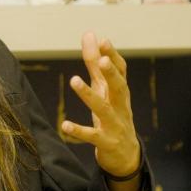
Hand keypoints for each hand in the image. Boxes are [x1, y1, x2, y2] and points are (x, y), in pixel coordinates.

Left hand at [61, 32, 140, 177]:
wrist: (126, 156)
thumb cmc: (113, 116)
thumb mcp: (105, 90)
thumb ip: (95, 64)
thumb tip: (90, 34)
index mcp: (120, 93)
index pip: (121, 71)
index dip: (113, 56)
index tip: (103, 40)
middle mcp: (120, 106)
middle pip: (119, 87)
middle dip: (111, 73)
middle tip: (101, 59)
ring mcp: (115, 125)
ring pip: (104, 109)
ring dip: (89, 95)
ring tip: (74, 80)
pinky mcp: (106, 142)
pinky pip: (92, 136)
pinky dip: (79, 131)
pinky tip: (64, 125)